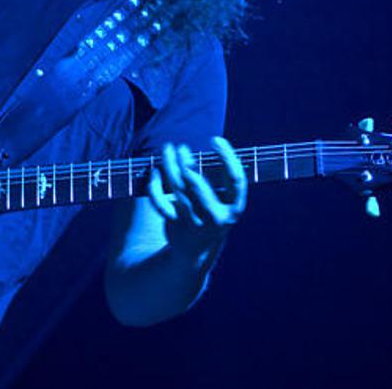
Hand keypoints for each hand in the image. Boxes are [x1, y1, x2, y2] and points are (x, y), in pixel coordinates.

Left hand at [147, 137, 247, 253]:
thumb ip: (219, 179)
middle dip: (186, 163)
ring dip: (170, 166)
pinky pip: (161, 204)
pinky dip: (154, 187)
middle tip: (181, 147)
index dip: (227, 157)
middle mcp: (216, 217)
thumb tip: (207, 146)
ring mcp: (195, 223)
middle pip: (198, 185)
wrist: (196, 252)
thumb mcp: (223, 201)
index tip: (215, 139)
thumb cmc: (212, 214)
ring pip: (178, 190)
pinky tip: (155, 171)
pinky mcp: (176, 225)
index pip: (236, 180)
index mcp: (234, 209)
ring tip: (167, 149)